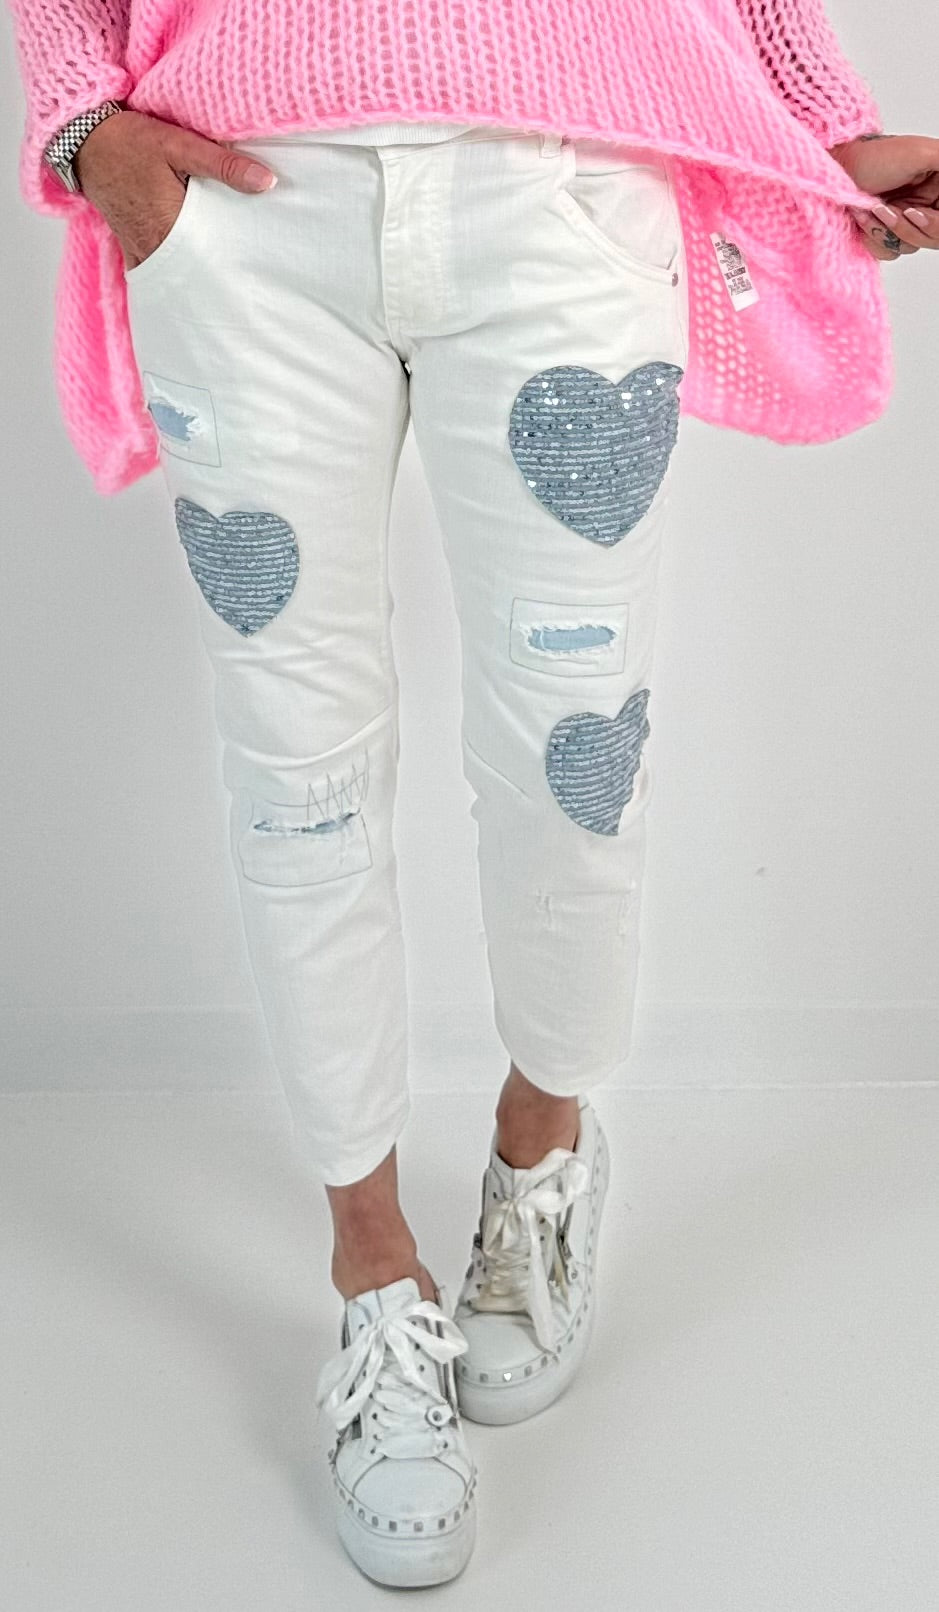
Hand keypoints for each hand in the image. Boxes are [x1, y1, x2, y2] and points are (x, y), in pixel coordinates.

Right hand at [73, 108, 277, 270]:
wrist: (84, 141)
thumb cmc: (131, 141)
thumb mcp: (180, 144)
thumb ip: (223, 165)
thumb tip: (267, 181)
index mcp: (170, 226)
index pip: (212, 257)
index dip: (235, 263)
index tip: (257, 268)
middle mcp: (154, 248)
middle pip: (196, 271)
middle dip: (221, 274)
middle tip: (248, 276)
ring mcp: (141, 252)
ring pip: (178, 275)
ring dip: (199, 274)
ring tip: (227, 276)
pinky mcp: (133, 249)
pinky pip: (159, 270)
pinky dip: (177, 273)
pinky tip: (195, 272)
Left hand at [828, 133, 938, 261]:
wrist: (837, 168)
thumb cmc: (876, 156)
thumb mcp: (923, 153)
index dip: (936, 223)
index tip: (916, 213)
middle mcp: (930, 203)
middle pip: (936, 237)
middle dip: (909, 226)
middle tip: (890, 209)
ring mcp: (908, 219)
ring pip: (913, 245)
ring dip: (888, 230)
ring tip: (873, 207)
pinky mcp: (887, 232)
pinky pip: (891, 251)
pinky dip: (875, 238)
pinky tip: (864, 217)